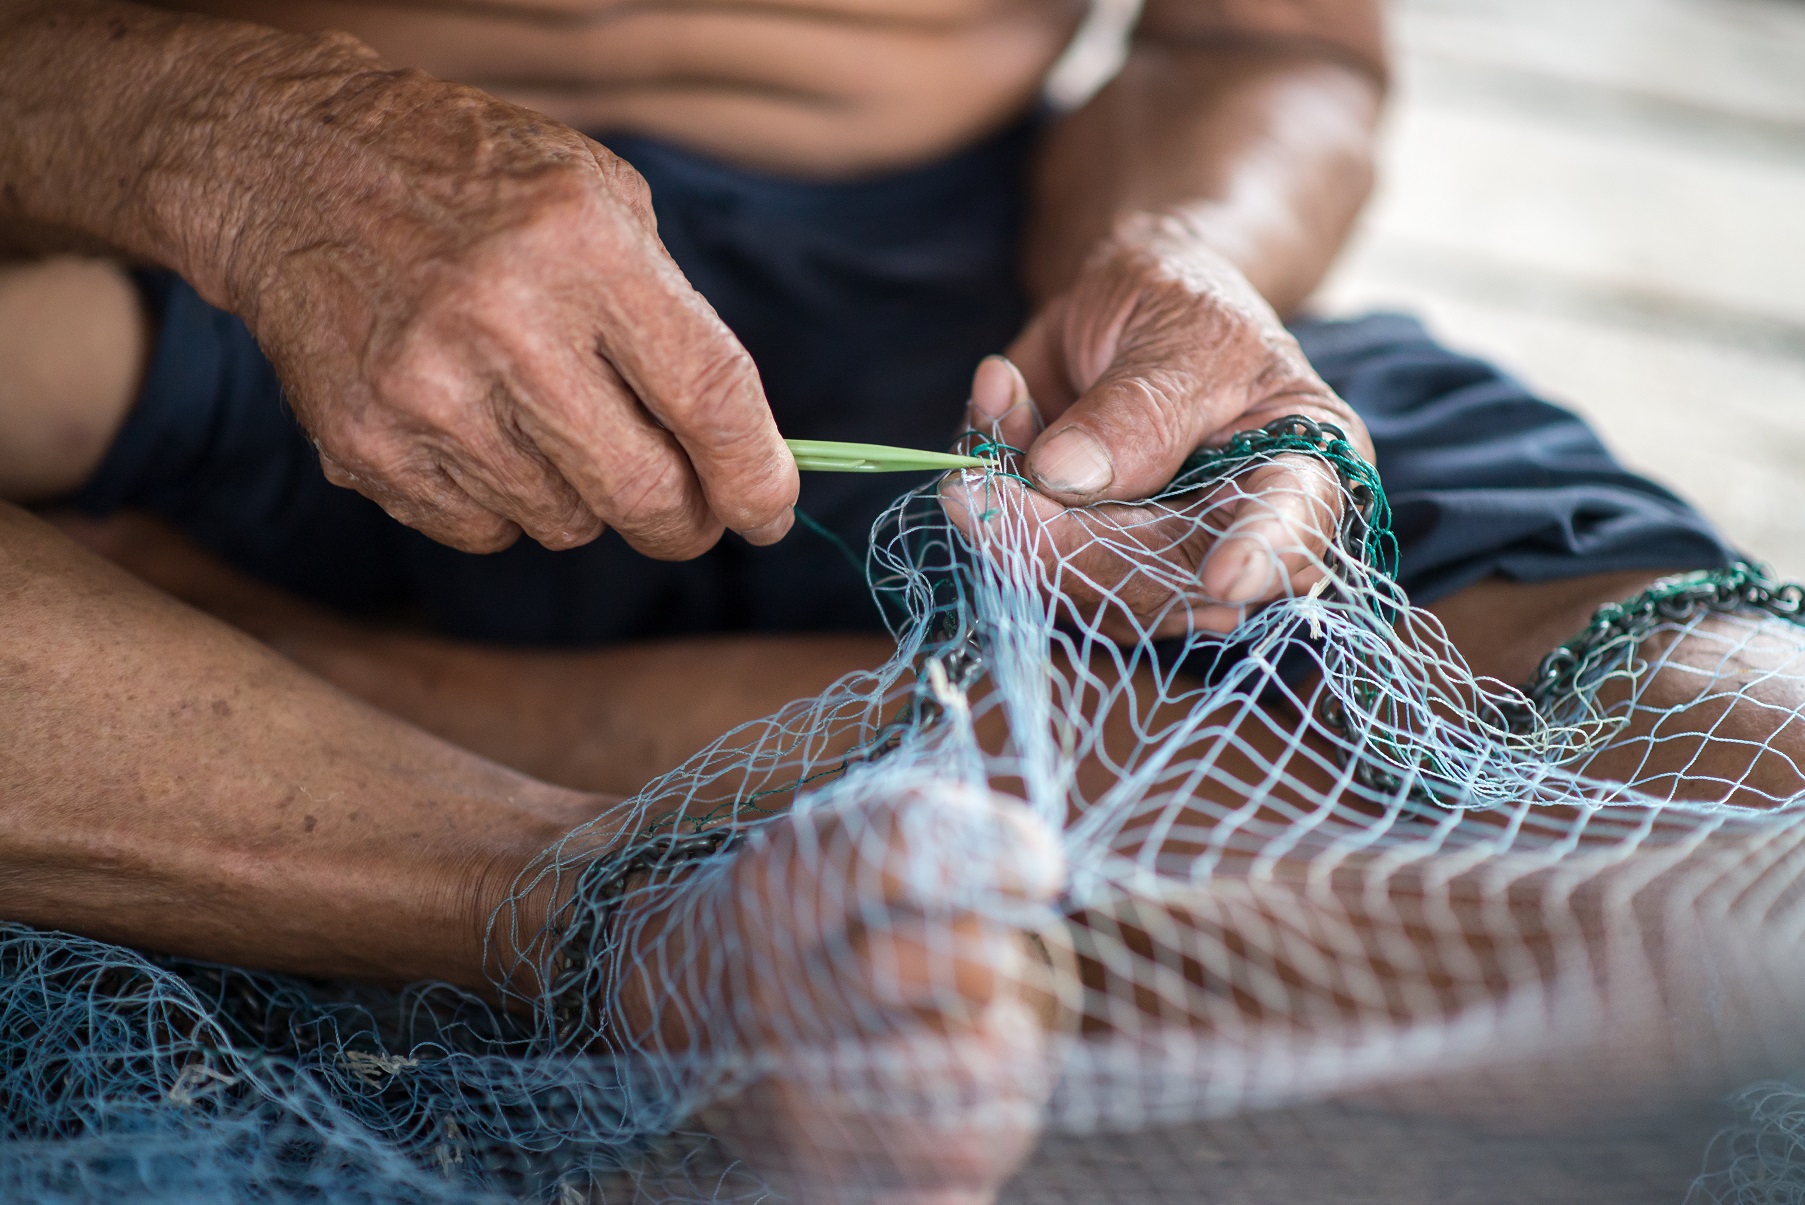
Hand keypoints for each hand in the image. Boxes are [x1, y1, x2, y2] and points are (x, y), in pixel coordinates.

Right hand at [219, 54, 795, 556]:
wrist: (293, 169)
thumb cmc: (477, 184)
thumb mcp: (600, 200)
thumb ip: (675, 321)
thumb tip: (744, 457)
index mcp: (582, 246)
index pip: (708, 396)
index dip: (755, 475)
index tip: (769, 512)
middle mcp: (503, 321)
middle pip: (642, 492)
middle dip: (685, 522)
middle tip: (689, 511)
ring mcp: (425, 391)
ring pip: (565, 524)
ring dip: (583, 498)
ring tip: (545, 419)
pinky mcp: (365, 442)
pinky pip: (485, 532)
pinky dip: (505, 504)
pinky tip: (479, 429)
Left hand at [941, 218, 1369, 637]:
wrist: (1129, 304)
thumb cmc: (1184, 304)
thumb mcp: (1180, 327)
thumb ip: (1139, 408)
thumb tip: (1067, 477)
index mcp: (1301, 469)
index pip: (1294, 523)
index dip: (1265, 554)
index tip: (1226, 577)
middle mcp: (1235, 536)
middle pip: (1166, 578)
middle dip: (1068, 544)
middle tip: (979, 489)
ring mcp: (1156, 561)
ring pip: (1083, 586)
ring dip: (1016, 510)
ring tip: (1003, 394)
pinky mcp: (1084, 562)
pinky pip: (1024, 556)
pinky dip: (991, 485)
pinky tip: (998, 398)